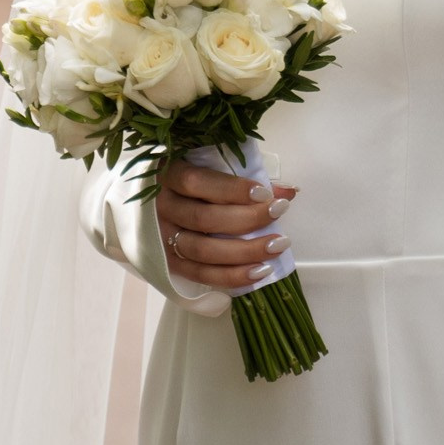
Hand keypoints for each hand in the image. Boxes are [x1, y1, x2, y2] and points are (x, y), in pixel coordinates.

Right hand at [155, 156, 296, 294]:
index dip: (232, 189)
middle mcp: (161, 208)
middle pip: (204, 219)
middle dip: (247, 219)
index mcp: (167, 175)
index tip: (265, 193)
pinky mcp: (169, 264)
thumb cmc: (192, 180)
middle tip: (279, 212)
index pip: (197, 182)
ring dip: (245, 251)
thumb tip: (288, 191)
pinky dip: (233, 276)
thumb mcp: (211, 168)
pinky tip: (260, 271)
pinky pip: (201, 275)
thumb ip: (245, 176)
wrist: (154, 204)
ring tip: (278, 245)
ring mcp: (161, 239)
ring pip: (203, 251)